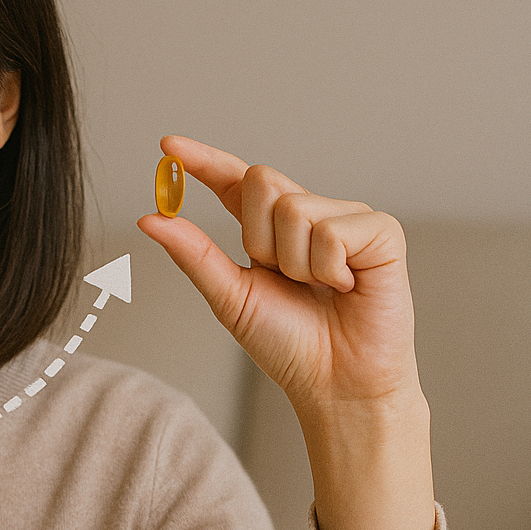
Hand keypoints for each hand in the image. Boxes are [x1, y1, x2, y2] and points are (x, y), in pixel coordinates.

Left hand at [137, 135, 435, 529]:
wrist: (335, 382)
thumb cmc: (288, 344)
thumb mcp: (230, 296)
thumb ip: (193, 254)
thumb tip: (149, 218)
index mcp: (268, 229)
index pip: (233, 181)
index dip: (202, 161)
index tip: (167, 146)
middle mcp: (308, 214)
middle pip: (262, 179)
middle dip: (257, 235)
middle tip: (281, 276)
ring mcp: (346, 218)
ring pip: (294, 207)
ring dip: (295, 262)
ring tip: (319, 289)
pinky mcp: (381, 231)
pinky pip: (332, 229)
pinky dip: (328, 267)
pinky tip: (347, 288)